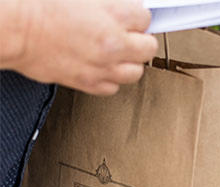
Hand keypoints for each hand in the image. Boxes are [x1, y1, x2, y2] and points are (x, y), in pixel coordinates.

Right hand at [2, 0, 157, 94]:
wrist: (13, 28)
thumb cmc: (38, 6)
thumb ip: (108, 1)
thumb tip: (118, 5)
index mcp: (115, 15)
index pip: (146, 18)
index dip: (136, 17)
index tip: (129, 17)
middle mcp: (114, 44)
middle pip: (149, 48)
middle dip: (140, 40)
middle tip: (128, 36)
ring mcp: (103, 67)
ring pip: (136, 72)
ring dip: (129, 62)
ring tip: (117, 53)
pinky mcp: (89, 83)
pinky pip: (113, 87)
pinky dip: (110, 78)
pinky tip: (100, 66)